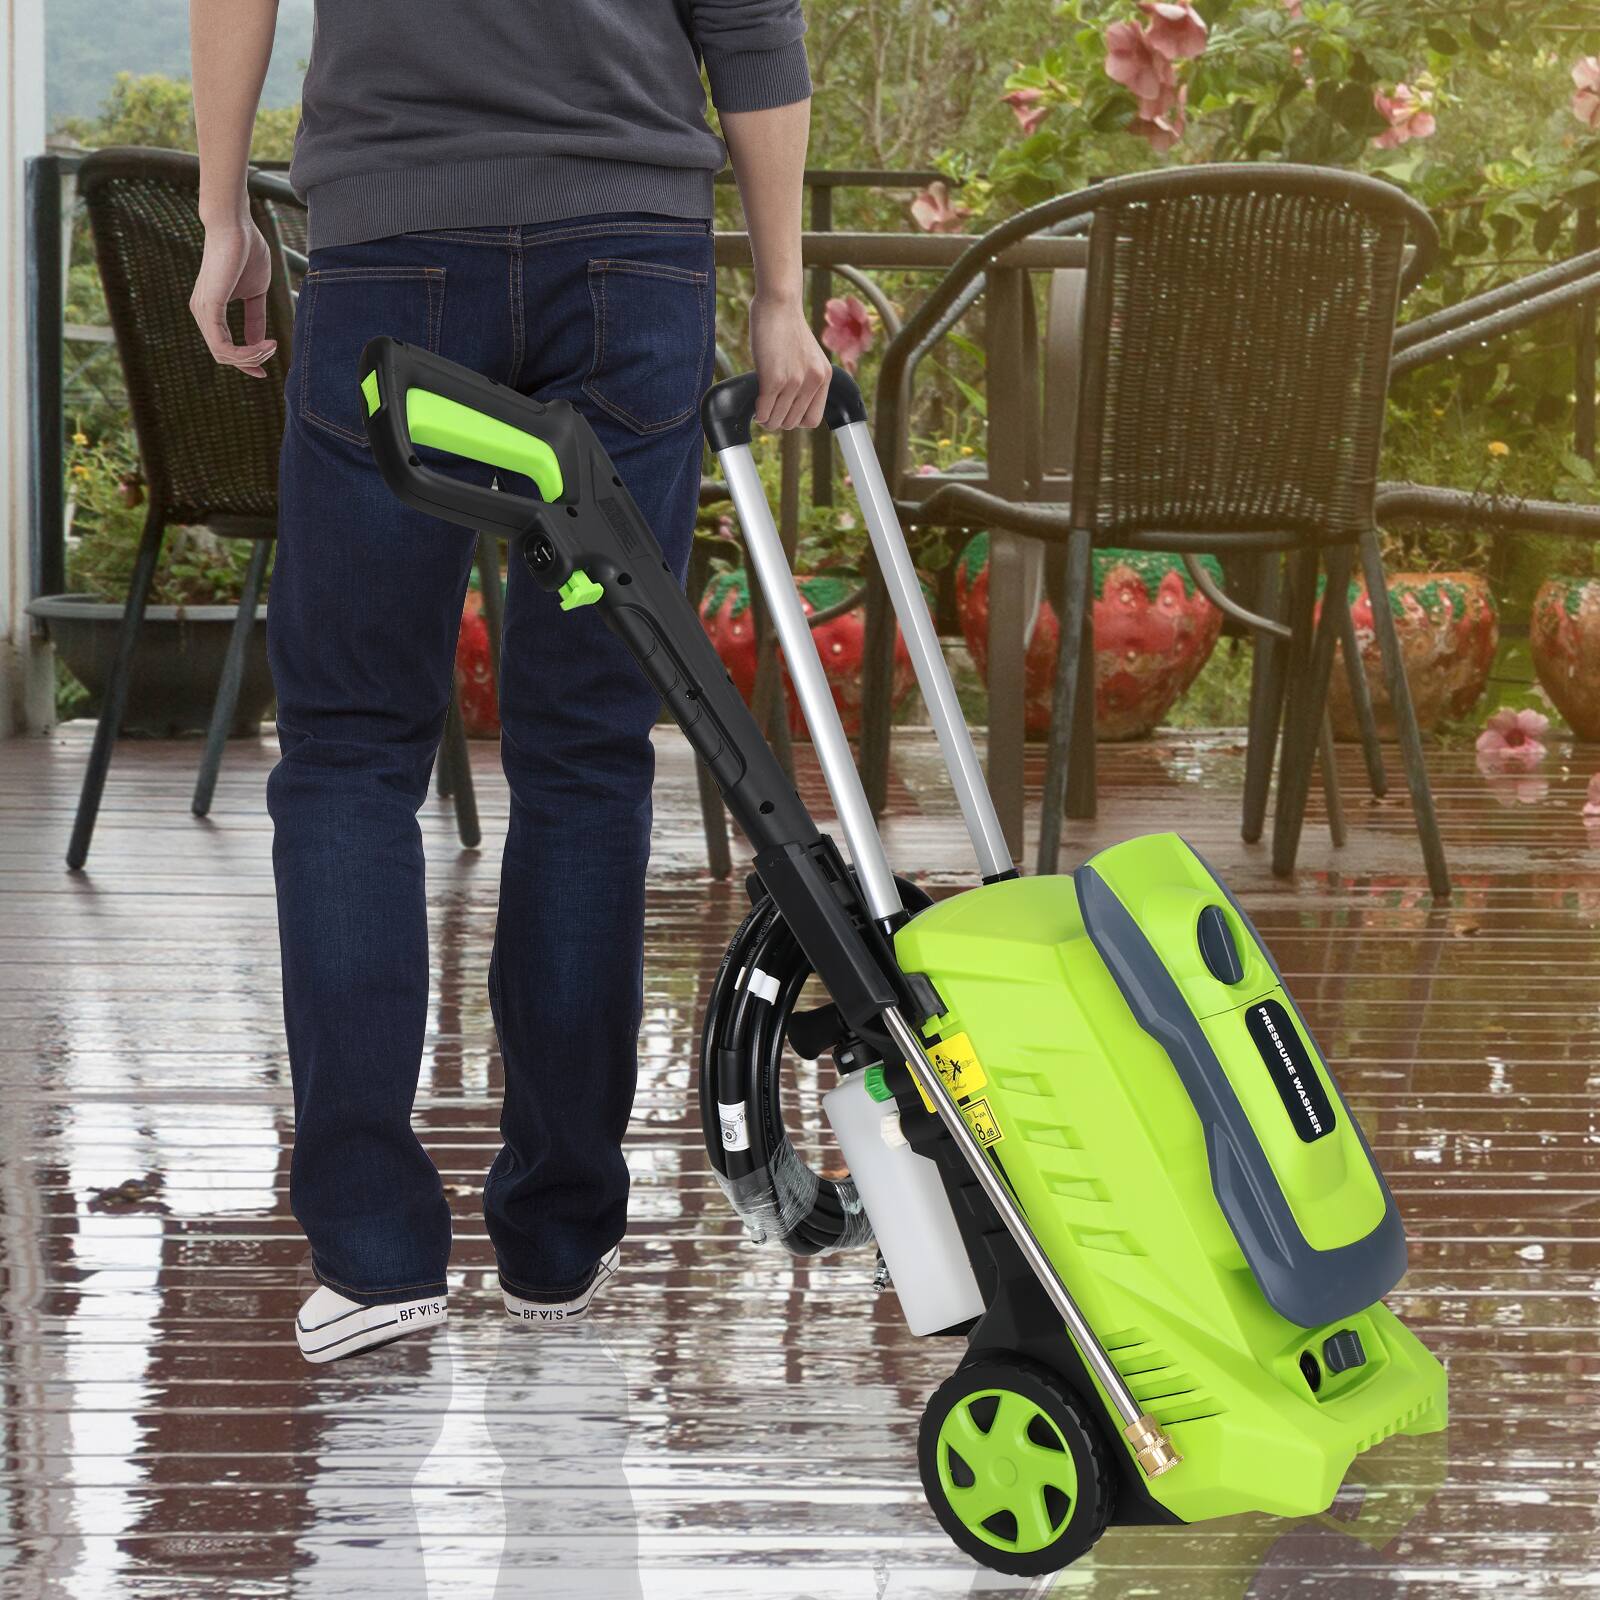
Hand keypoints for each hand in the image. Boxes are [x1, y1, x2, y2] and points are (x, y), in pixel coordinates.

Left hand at [189, 218, 276, 378]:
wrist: (235, 225)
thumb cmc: (245, 252)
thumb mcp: (256, 293)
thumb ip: (255, 318)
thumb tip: (258, 343)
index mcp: (211, 310)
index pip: (225, 348)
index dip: (246, 362)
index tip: (265, 371)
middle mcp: (202, 313)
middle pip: (224, 356)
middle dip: (252, 361)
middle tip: (274, 350)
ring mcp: (203, 311)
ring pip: (223, 354)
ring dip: (252, 357)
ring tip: (272, 347)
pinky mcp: (210, 307)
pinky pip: (223, 346)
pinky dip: (246, 351)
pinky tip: (266, 344)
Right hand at [749, 294, 831, 429]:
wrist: (779, 302)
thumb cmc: (788, 325)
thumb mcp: (808, 355)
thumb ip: (805, 378)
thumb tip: (790, 404)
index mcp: (824, 376)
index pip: (813, 419)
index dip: (796, 420)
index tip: (784, 411)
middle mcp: (813, 381)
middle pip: (793, 423)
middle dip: (778, 420)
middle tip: (767, 409)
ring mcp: (794, 381)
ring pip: (778, 421)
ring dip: (766, 419)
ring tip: (761, 408)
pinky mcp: (774, 379)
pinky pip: (764, 411)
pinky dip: (758, 413)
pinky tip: (755, 404)